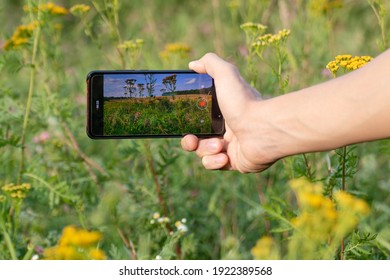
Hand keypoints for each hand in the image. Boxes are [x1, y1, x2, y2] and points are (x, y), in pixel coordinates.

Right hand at [181, 53, 278, 172]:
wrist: (263, 129)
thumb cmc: (245, 103)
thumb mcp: (226, 75)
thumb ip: (210, 64)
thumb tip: (193, 64)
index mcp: (223, 112)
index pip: (199, 119)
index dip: (187, 122)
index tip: (182, 122)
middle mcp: (227, 129)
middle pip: (197, 139)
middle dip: (190, 141)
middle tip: (192, 140)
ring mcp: (230, 147)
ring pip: (203, 153)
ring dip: (205, 150)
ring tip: (219, 146)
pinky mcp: (234, 162)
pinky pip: (215, 165)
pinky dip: (215, 162)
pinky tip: (224, 156)